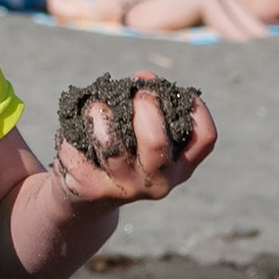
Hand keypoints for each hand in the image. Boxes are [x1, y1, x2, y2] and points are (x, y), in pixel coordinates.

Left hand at [52, 87, 216, 207]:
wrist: (85, 198)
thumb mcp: (145, 137)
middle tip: (135, 94)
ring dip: (99, 113)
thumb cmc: (123, 151)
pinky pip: (78, 146)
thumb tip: (140, 80)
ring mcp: (123, 188)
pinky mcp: (90, 187)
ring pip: (111, 144)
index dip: (194, 106)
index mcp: (180, 167)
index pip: (204, 138)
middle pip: (155, 140)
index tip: (172, 90)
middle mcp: (157, 182)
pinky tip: (75, 131)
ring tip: (95, 107)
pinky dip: (74, 129)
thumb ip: (150, 109)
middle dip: (143, 105)